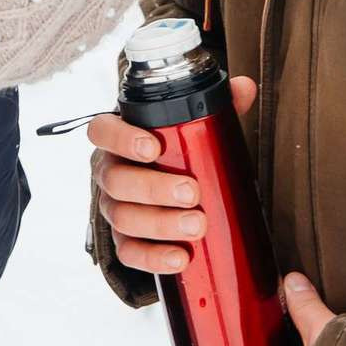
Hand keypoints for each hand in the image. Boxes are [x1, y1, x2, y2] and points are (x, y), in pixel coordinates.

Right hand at [87, 76, 257, 273]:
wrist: (164, 190)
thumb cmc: (174, 152)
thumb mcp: (190, 126)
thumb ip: (215, 105)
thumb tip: (244, 87)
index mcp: (118, 140)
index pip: (102, 132)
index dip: (122, 139)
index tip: (153, 147)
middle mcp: (109, 172)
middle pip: (116, 180)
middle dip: (154, 188)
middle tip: (192, 193)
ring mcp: (113, 208)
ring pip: (123, 218)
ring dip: (160, 224)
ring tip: (196, 227)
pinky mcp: (123, 240)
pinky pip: (129, 253)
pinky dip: (153, 257)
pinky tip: (180, 258)